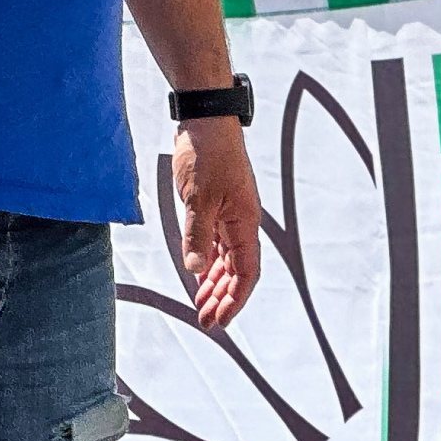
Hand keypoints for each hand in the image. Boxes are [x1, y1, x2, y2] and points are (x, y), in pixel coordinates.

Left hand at [172, 118, 262, 331]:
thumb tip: (194, 270)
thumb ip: (197, 234)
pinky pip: (214, 242)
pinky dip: (207, 260)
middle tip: (204, 320)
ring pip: (225, 259)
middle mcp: (240, 222)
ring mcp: (228, 214)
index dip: (235, 299)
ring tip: (200, 304)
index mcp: (244, 223)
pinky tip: (197, 272)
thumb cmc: (208, 154)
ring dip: (214, 282)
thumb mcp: (199, 197)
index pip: (246, 272)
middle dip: (222, 297)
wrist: (206, 120)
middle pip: (236, 271)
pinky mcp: (215, 205)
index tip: (220, 319)